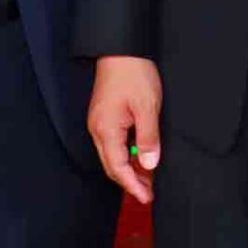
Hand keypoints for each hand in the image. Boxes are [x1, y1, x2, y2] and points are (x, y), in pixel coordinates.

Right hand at [88, 56, 162, 204]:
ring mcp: (99, 123)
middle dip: (130, 181)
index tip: (147, 198)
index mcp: (106, 130)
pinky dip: (126, 154)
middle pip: (112, 165)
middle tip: (150, 192)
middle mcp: (98, 130)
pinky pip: (113, 143)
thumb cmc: (134, 74)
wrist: (121, 49)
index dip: (133, 185)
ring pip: (112, 155)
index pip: (118, 168)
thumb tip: (148, 164)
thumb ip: (148, 138)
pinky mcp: (104, 116)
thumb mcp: (147, 107)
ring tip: (149, 177)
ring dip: (129, 168)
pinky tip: (140, 155)